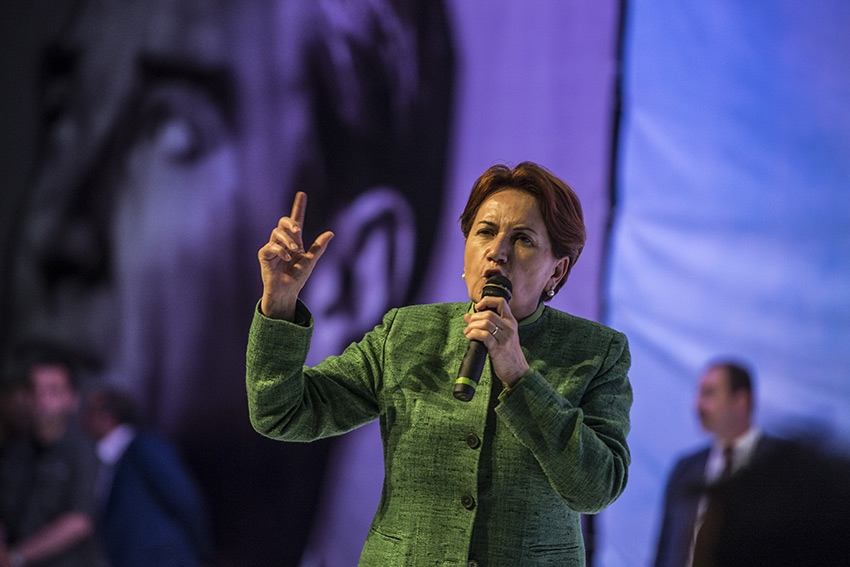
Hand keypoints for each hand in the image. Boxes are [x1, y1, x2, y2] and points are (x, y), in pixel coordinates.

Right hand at [258, 191, 333, 319]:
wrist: (287, 292)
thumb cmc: (297, 278)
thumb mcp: (311, 261)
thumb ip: (319, 247)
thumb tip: (331, 233)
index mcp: (295, 241)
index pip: (296, 220)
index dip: (298, 207)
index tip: (302, 194)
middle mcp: (283, 242)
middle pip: (283, 222)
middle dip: (290, 222)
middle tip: (297, 230)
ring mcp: (272, 247)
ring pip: (277, 232)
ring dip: (287, 240)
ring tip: (293, 251)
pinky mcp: (264, 255)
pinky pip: (270, 245)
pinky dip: (279, 250)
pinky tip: (285, 257)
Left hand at [462, 296, 529, 386]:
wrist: (517, 371)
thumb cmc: (508, 353)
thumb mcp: (501, 335)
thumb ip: (486, 324)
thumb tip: (468, 315)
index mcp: (511, 322)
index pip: (501, 302)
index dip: (487, 301)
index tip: (477, 307)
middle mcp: (509, 328)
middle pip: (489, 313)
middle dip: (474, 317)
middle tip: (468, 324)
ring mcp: (504, 338)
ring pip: (485, 323)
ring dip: (472, 326)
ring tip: (468, 332)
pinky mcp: (498, 348)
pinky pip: (484, 336)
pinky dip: (474, 334)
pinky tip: (470, 337)